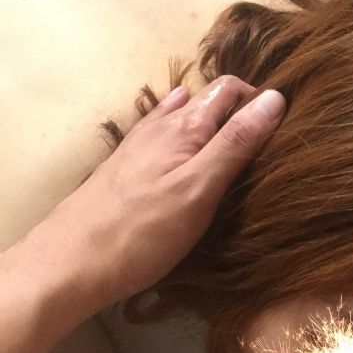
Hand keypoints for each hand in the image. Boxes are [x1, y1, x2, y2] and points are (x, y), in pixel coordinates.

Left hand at [47, 76, 285, 307]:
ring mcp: (139, 144)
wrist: (69, 263)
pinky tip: (183, 145)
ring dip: (210, 118)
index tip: (284, 126)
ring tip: (233, 138)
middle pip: (207, 98)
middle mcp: (161, 125)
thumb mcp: (200, 188)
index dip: (259, 99)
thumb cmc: (142, 231)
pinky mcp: (125, 166)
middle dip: (238, 106)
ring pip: (182, 114)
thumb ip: (237, 142)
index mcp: (185, 126)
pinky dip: (182, 130)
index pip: (230, 89)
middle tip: (266, 137)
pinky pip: (161, 133)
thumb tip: (275, 97)